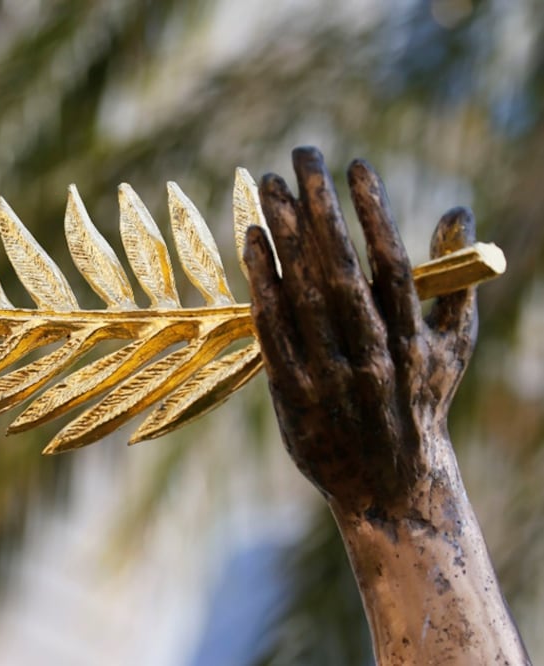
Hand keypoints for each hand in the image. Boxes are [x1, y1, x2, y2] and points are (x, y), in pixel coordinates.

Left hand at [243, 147, 476, 514]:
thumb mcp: (451, 347)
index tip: (355, 166)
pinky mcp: (294, 394)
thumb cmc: (420, 403)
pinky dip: (263, 285)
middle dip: (321, 208)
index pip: (393, 265)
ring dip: (285, 236)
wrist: (388, 484)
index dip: (375, 214)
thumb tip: (460, 210)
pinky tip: (251, 242)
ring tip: (267, 186)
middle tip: (302, 155)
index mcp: (414, 339)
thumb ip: (457, 278)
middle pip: (342, 270)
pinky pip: (273, 332)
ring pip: (304, 296)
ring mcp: (331, 376)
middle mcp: (374, 355)